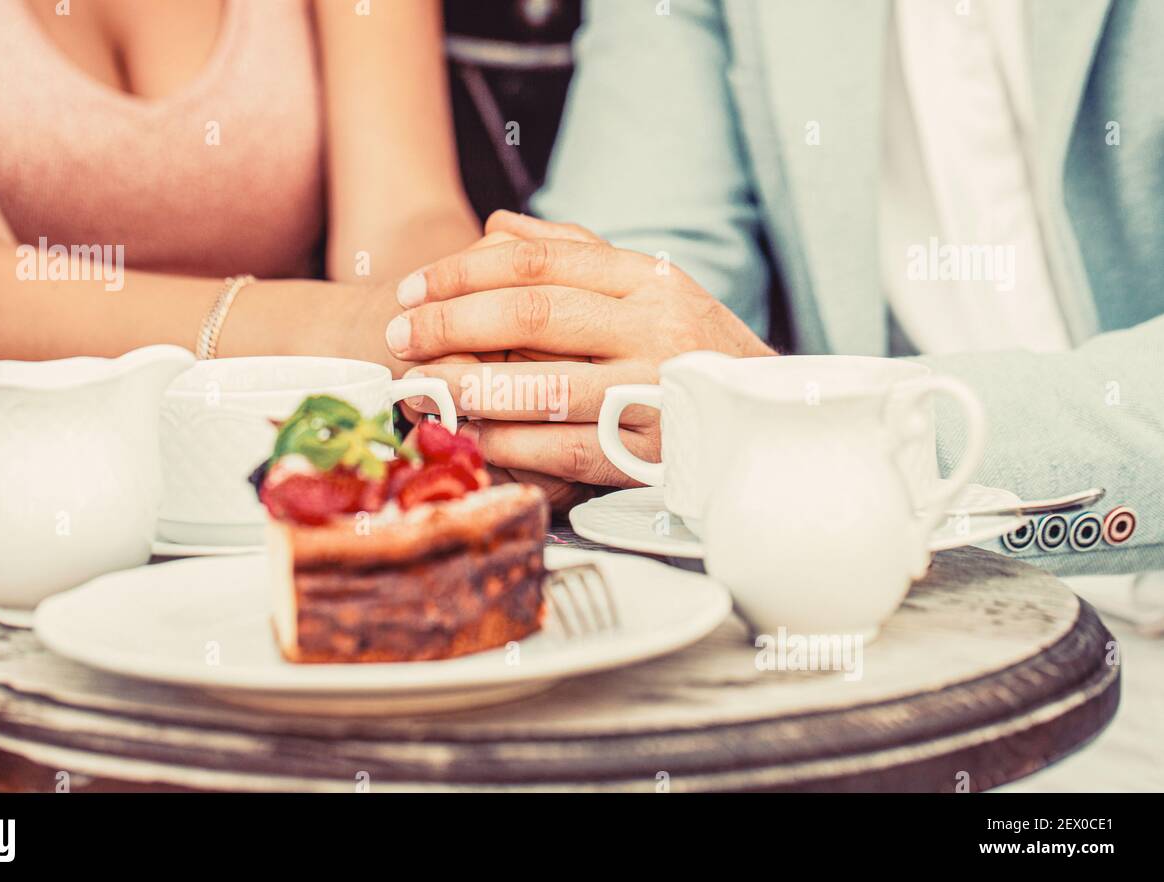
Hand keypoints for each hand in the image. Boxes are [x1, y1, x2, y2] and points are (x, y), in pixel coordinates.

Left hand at [385, 216, 772, 505]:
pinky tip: (467, 437)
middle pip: (532, 313)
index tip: (411, 290)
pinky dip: (506, 445)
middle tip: (400, 337)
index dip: (463, 272)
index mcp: (649, 279)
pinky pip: (561, 450)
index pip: (539, 260)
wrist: (767, 423)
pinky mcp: (650, 455)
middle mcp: (655, 328)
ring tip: (418, 388)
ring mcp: (655, 393)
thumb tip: (495, 225)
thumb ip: (575, 252)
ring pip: (541, 386)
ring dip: (467, 388)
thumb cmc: (690, 351)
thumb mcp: (649, 289)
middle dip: (451, 323)